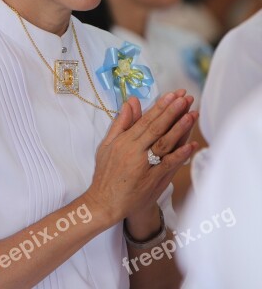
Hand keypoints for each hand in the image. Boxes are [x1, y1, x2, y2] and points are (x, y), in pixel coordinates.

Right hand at [85, 89, 197, 226]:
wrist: (104, 203)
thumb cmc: (106, 173)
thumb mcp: (107, 144)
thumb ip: (121, 122)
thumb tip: (131, 101)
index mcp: (124, 141)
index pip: (146, 120)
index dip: (161, 106)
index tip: (173, 94)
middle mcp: (135, 152)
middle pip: (157, 128)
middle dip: (173, 111)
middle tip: (186, 98)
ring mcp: (145, 167)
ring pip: (164, 144)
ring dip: (180, 129)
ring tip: (192, 114)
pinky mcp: (153, 181)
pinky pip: (168, 165)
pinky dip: (180, 155)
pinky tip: (192, 145)